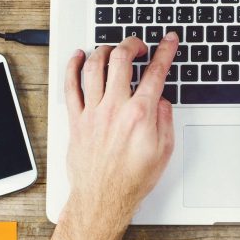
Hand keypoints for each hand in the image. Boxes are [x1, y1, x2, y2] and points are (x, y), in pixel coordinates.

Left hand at [62, 33, 177, 235]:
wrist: (103, 199)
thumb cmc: (132, 180)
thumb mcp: (164, 150)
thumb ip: (165, 119)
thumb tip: (161, 100)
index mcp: (140, 114)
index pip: (156, 72)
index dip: (165, 51)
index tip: (168, 40)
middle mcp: (115, 108)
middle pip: (121, 59)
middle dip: (133, 43)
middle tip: (139, 45)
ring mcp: (93, 112)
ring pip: (95, 66)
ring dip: (105, 50)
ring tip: (113, 49)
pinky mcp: (77, 120)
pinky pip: (70, 86)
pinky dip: (73, 66)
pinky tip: (78, 57)